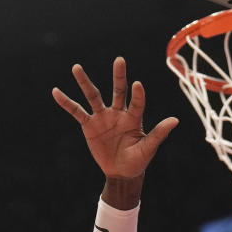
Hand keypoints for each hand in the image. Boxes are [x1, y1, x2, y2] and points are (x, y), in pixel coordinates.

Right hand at [53, 57, 178, 180]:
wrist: (121, 172)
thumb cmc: (138, 160)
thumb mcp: (148, 149)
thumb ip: (158, 134)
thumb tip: (175, 120)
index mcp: (134, 118)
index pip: (137, 103)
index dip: (137, 95)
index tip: (137, 84)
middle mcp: (118, 113)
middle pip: (118, 90)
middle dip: (119, 76)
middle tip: (120, 60)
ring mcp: (103, 117)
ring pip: (94, 96)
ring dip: (85, 82)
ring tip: (76, 68)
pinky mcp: (89, 125)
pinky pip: (76, 111)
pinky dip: (66, 102)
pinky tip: (56, 91)